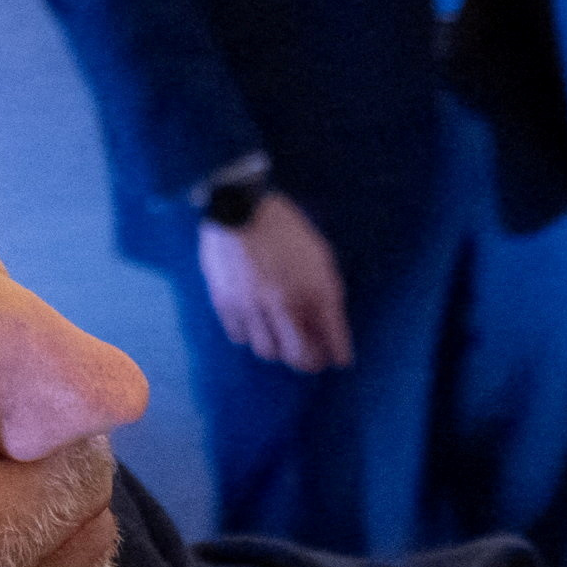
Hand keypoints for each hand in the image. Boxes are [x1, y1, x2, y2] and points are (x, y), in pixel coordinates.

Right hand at [195, 193, 353, 373]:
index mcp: (314, 288)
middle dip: (310, 362)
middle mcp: (285, 303)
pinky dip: (251, 336)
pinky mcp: (226, 302)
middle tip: (313, 359)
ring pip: (269, 352)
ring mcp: (253, 305)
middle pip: (300, 356)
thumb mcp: (319, 254)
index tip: (340, 360)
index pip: (333, 337)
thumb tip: (329, 322)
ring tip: (283, 340)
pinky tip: (257, 325)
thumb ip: (326, 290)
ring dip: (279, 350)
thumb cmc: (284, 228)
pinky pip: (240, 337)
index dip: (340, 354)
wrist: (239, 204)